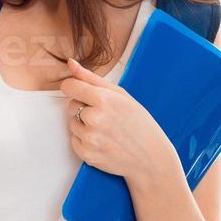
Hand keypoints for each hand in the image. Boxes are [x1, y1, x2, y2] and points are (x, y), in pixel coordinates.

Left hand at [60, 57, 174, 180]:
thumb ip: (91, 78)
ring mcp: (90, 139)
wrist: (150, 157)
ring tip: (106, 130)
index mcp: (103, 99)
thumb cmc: (138, 123)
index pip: (69, 86)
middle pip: (71, 105)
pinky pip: (74, 141)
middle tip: (106, 116)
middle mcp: (94, 119)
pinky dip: (85, 141)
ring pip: (72, 123)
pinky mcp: (87, 155)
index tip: (82, 92)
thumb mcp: (121, 95)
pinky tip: (103, 142)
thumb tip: (70, 63)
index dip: (74, 88)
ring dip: (84, 125)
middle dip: (84, 108)